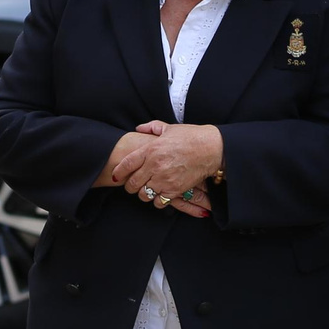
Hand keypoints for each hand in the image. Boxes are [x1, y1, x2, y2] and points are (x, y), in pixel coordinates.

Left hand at [109, 121, 224, 214]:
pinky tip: (160, 195)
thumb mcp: (169, 128)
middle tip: (132, 185)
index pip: (127, 164)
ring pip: (144, 194)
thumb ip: (151, 127)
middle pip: (132, 183)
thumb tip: (139, 128)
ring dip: (143, 193)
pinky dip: (157, 200)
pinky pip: (159, 201)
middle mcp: (155, 165)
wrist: (211, 148)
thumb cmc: (191, 137)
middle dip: (129, 186)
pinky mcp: (175, 189)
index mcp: (151, 150)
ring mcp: (164, 179)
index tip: (116, 175)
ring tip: (147, 190)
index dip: (119, 171)